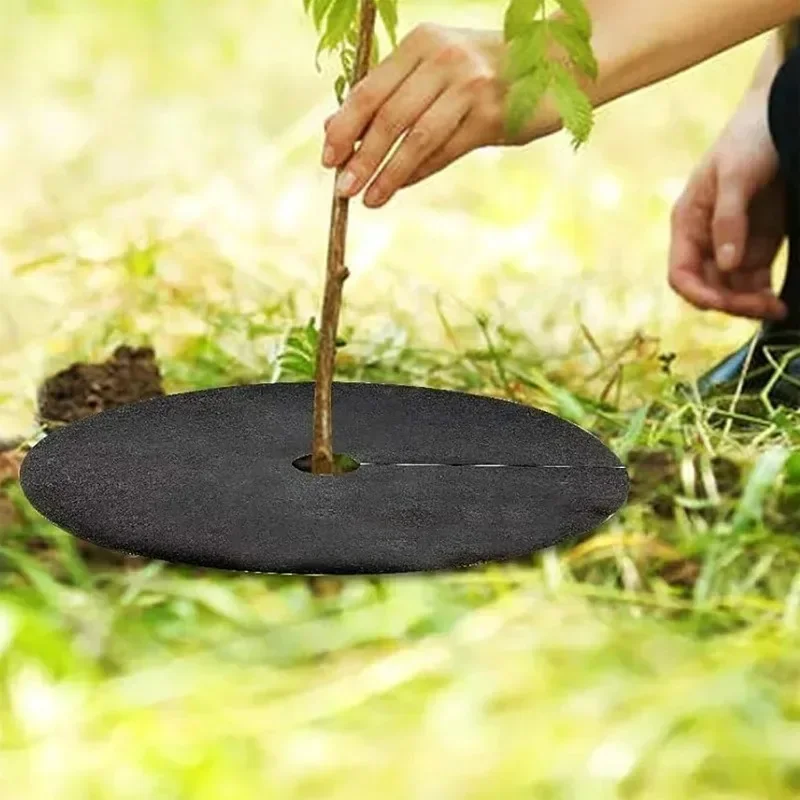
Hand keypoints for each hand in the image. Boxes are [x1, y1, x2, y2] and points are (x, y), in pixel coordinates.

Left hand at [321, 24, 546, 208]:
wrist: (554, 65)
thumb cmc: (483, 73)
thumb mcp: (433, 72)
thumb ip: (388, 96)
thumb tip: (331, 129)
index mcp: (422, 43)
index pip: (370, 89)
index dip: (345, 127)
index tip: (327, 158)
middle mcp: (444, 58)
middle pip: (389, 116)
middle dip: (361, 157)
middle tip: (341, 189)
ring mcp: (471, 86)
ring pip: (416, 137)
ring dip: (388, 172)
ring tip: (367, 199)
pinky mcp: (493, 115)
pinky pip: (446, 150)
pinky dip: (419, 172)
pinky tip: (399, 187)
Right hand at [668, 87, 787, 320]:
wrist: (783, 111)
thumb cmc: (750, 137)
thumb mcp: (736, 175)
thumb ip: (728, 220)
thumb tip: (724, 265)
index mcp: (688, 224)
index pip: (681, 274)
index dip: (698, 294)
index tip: (724, 303)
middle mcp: (705, 240)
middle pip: (709, 288)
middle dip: (732, 303)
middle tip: (765, 307)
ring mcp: (732, 245)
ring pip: (733, 290)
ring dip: (751, 304)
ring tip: (778, 308)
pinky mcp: (759, 246)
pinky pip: (755, 282)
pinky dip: (764, 295)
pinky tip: (780, 301)